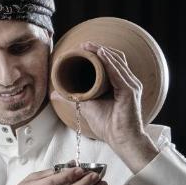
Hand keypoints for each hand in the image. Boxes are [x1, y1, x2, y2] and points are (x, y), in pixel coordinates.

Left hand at [50, 41, 159, 172]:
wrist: (120, 139)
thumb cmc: (108, 125)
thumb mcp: (86, 107)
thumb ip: (72, 98)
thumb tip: (55, 93)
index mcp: (120, 84)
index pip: (111, 62)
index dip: (98, 53)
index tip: (82, 48)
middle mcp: (128, 82)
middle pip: (114, 58)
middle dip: (98, 49)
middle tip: (83, 44)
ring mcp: (130, 85)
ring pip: (116, 62)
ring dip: (102, 52)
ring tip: (88, 46)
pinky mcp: (129, 91)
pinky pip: (118, 73)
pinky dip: (108, 62)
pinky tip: (100, 54)